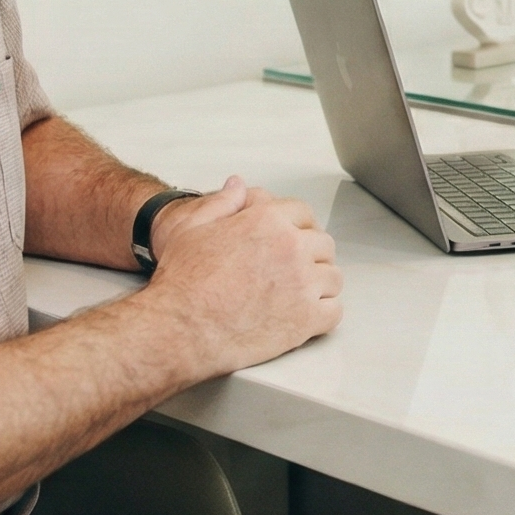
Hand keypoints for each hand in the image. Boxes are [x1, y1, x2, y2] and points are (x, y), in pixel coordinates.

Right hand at [147, 184, 341, 375]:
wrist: (180, 327)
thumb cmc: (182, 282)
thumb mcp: (192, 228)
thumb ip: (222, 203)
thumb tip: (237, 186)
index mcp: (268, 221)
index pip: (303, 214)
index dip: (297, 227)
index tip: (293, 241)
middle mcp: (291, 247)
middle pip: (323, 244)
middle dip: (311, 255)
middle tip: (293, 272)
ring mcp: (302, 283)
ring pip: (332, 278)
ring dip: (319, 285)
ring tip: (298, 296)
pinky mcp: (306, 319)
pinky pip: (334, 312)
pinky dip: (323, 315)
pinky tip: (306, 317)